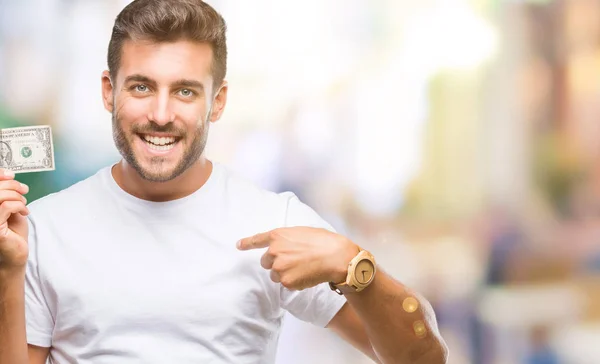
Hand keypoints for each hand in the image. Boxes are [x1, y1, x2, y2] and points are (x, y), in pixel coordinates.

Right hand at [0, 168, 29, 269]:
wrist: (16, 253)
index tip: (11, 175)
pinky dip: (19, 206)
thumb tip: (9, 176)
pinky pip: (6, 207)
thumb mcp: (10, 208)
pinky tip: (24, 212)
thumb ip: (7, 194)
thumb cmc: (13, 232)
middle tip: (24, 190)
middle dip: (12, 185)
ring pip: (0, 196)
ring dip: (17, 197)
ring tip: (24, 204)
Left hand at [237, 227, 358, 289]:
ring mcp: (278, 267)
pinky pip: (285, 284)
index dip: (247, 243)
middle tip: (293, 260)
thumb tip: (284, 246)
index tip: (238, 245)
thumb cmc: (323, 241)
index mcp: (278, 235)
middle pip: (265, 261)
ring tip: (302, 267)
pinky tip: (306, 274)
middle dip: (276, 262)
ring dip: (284, 273)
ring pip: (275, 274)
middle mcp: (274, 251)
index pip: (257, 240)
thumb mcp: (301, 232)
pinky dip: (294, 281)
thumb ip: (287, 238)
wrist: (335, 256)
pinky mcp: (286, 281)